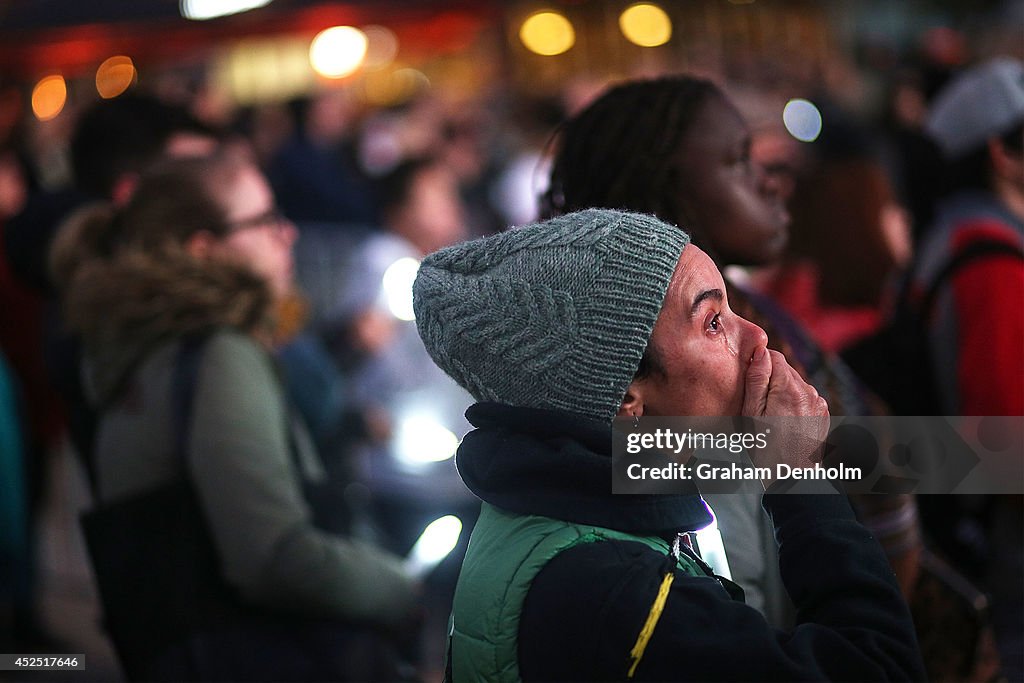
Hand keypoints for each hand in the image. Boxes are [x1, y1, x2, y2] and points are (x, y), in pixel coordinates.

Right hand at [741, 346, 828, 485]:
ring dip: (783, 392)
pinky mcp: (824, 413)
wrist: (791, 479)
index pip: (773, 355)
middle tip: (759, 404)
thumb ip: (756, 380)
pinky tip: (785, 421)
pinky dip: (794, 403)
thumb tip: (760, 351)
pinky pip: (805, 398)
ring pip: (795, 383)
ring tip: (772, 416)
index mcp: (790, 388)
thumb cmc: (765, 449)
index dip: (758, 365)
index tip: (751, 383)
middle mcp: (809, 391)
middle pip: (785, 369)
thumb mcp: (751, 414)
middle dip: (770, 380)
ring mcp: (819, 403)